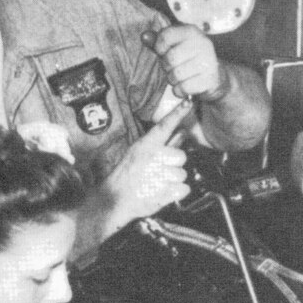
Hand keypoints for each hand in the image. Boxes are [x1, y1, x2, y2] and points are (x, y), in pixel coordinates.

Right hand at [103, 106, 190, 225]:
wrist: (114, 199)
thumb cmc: (127, 176)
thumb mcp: (139, 154)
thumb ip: (163, 144)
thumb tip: (181, 131)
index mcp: (145, 146)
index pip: (164, 126)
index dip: (177, 113)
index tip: (188, 103)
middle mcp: (152, 157)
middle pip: (181, 156)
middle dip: (175, 165)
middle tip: (161, 171)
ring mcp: (158, 175)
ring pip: (182, 174)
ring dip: (174, 180)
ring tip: (158, 183)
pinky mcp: (164, 192)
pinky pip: (184, 189)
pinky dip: (176, 192)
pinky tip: (163, 192)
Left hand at [150, 24, 227, 103]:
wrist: (215, 77)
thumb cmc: (189, 60)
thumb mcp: (174, 46)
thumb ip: (158, 42)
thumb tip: (144, 37)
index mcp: (191, 31)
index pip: (165, 36)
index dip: (159, 47)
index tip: (163, 52)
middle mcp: (202, 43)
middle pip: (170, 58)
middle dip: (166, 67)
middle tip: (172, 68)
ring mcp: (208, 62)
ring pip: (176, 75)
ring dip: (172, 80)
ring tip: (179, 77)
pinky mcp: (209, 79)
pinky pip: (184, 88)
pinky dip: (179, 90)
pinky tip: (184, 87)